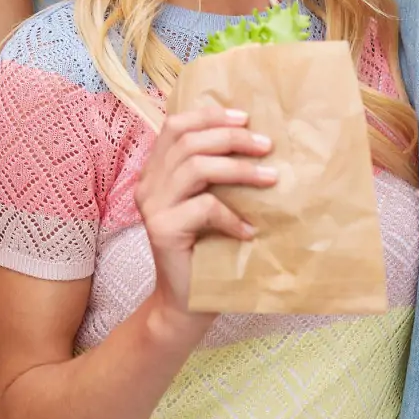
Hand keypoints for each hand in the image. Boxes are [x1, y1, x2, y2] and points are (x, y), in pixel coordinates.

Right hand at [133, 102, 273, 333]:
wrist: (185, 303)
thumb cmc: (205, 251)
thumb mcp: (209, 203)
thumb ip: (216, 176)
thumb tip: (256, 141)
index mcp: (156, 171)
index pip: (175, 125)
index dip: (209, 115)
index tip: (246, 117)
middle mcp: (148, 184)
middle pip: (187, 141)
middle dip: (231, 138)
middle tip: (266, 145)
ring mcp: (152, 206)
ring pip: (196, 167)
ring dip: (239, 169)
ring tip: (270, 179)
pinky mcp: (163, 230)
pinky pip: (205, 207)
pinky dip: (234, 216)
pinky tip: (250, 231)